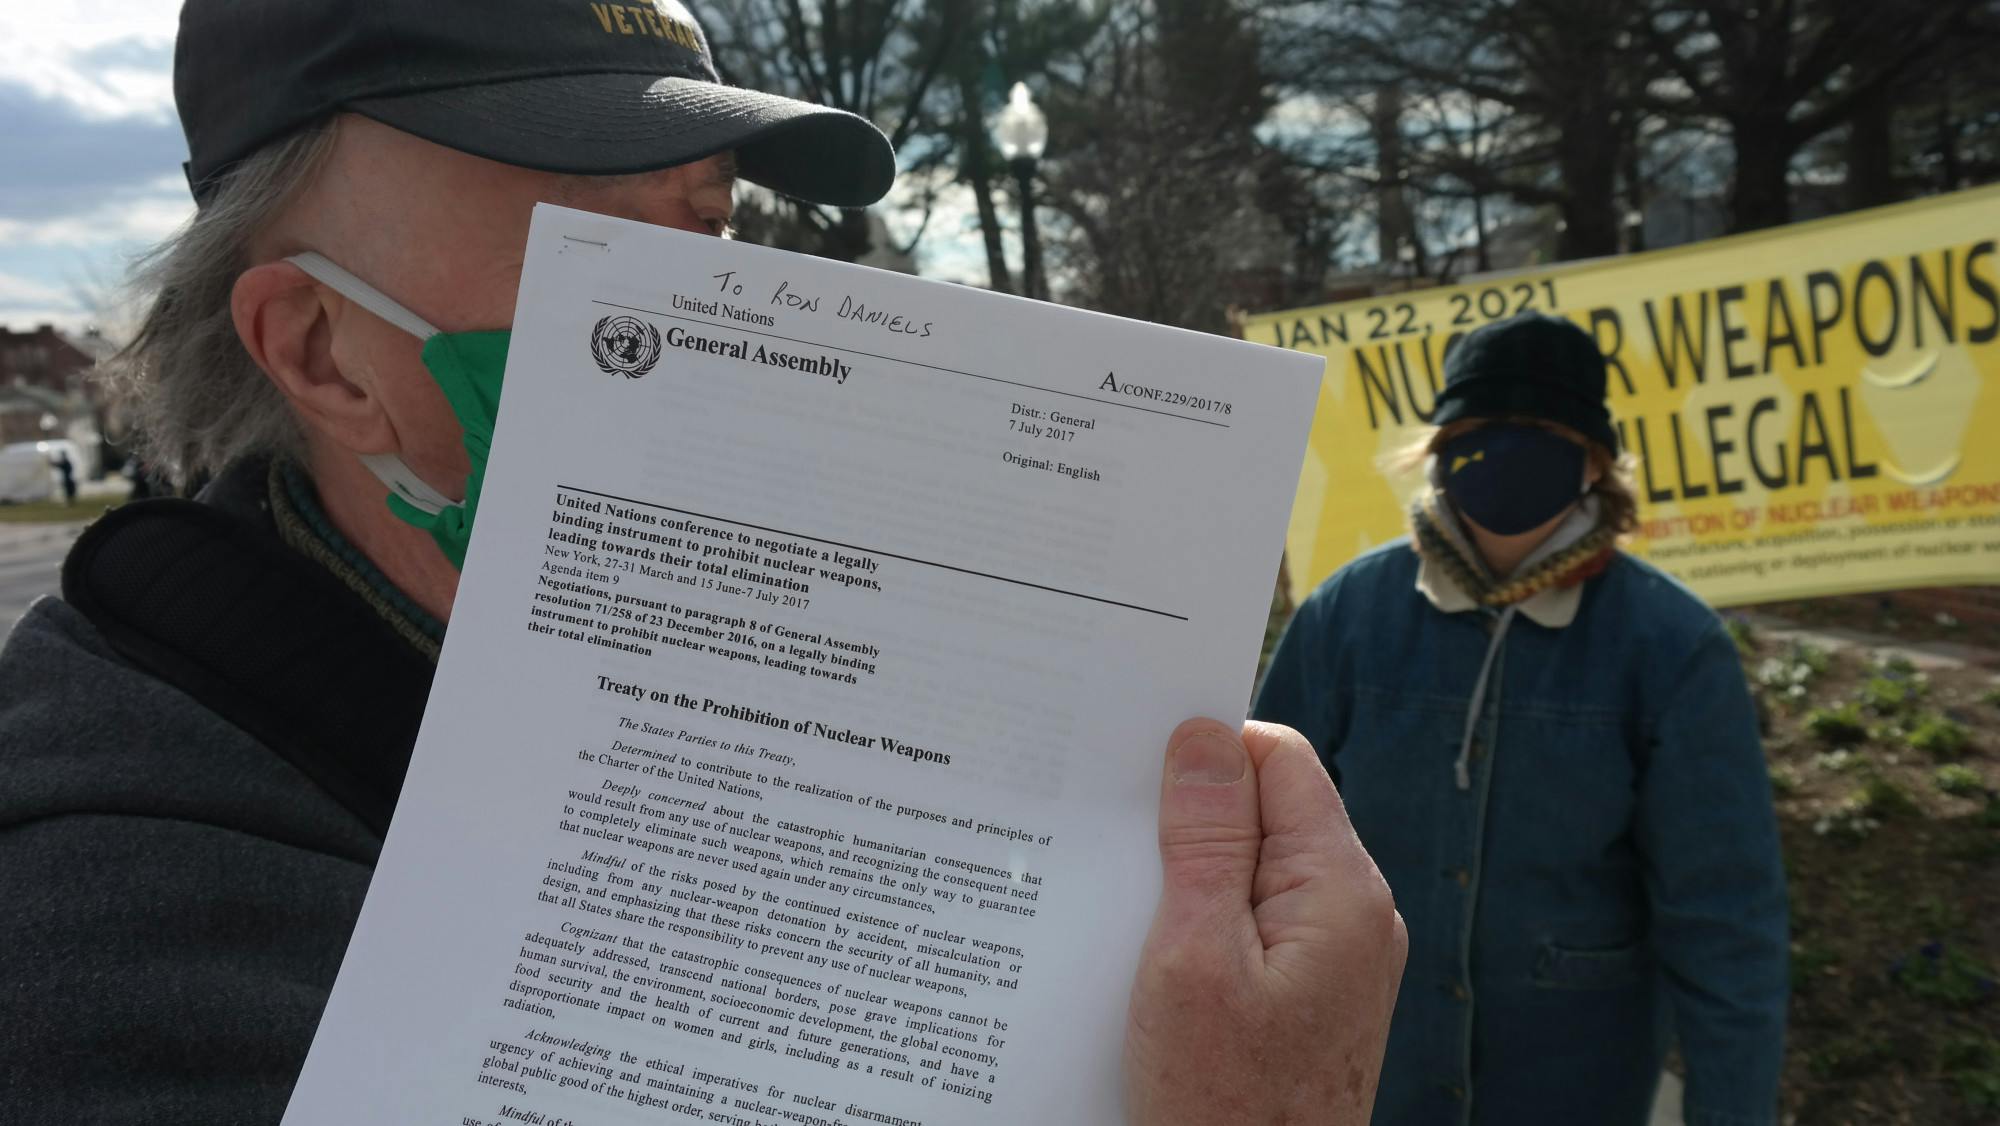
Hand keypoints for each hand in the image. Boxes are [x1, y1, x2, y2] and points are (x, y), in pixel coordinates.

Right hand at [1125, 719, 1405, 1125]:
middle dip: (1189, 818)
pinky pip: (1256, 924)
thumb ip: (1205, 840)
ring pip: (1255, 870)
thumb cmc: (1220, 1106)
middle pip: (1267, 812)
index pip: (1280, 760)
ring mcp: (1337, 960)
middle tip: (1114, 845)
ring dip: (1189, 877)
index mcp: (1340, 891)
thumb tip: (1204, 735)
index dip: (1207, 752)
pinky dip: (1203, 924)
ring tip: (1127, 914)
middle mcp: (1354, 915)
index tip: (1133, 768)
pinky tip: (1151, 956)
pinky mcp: (1311, 997)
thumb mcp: (1192, 958)